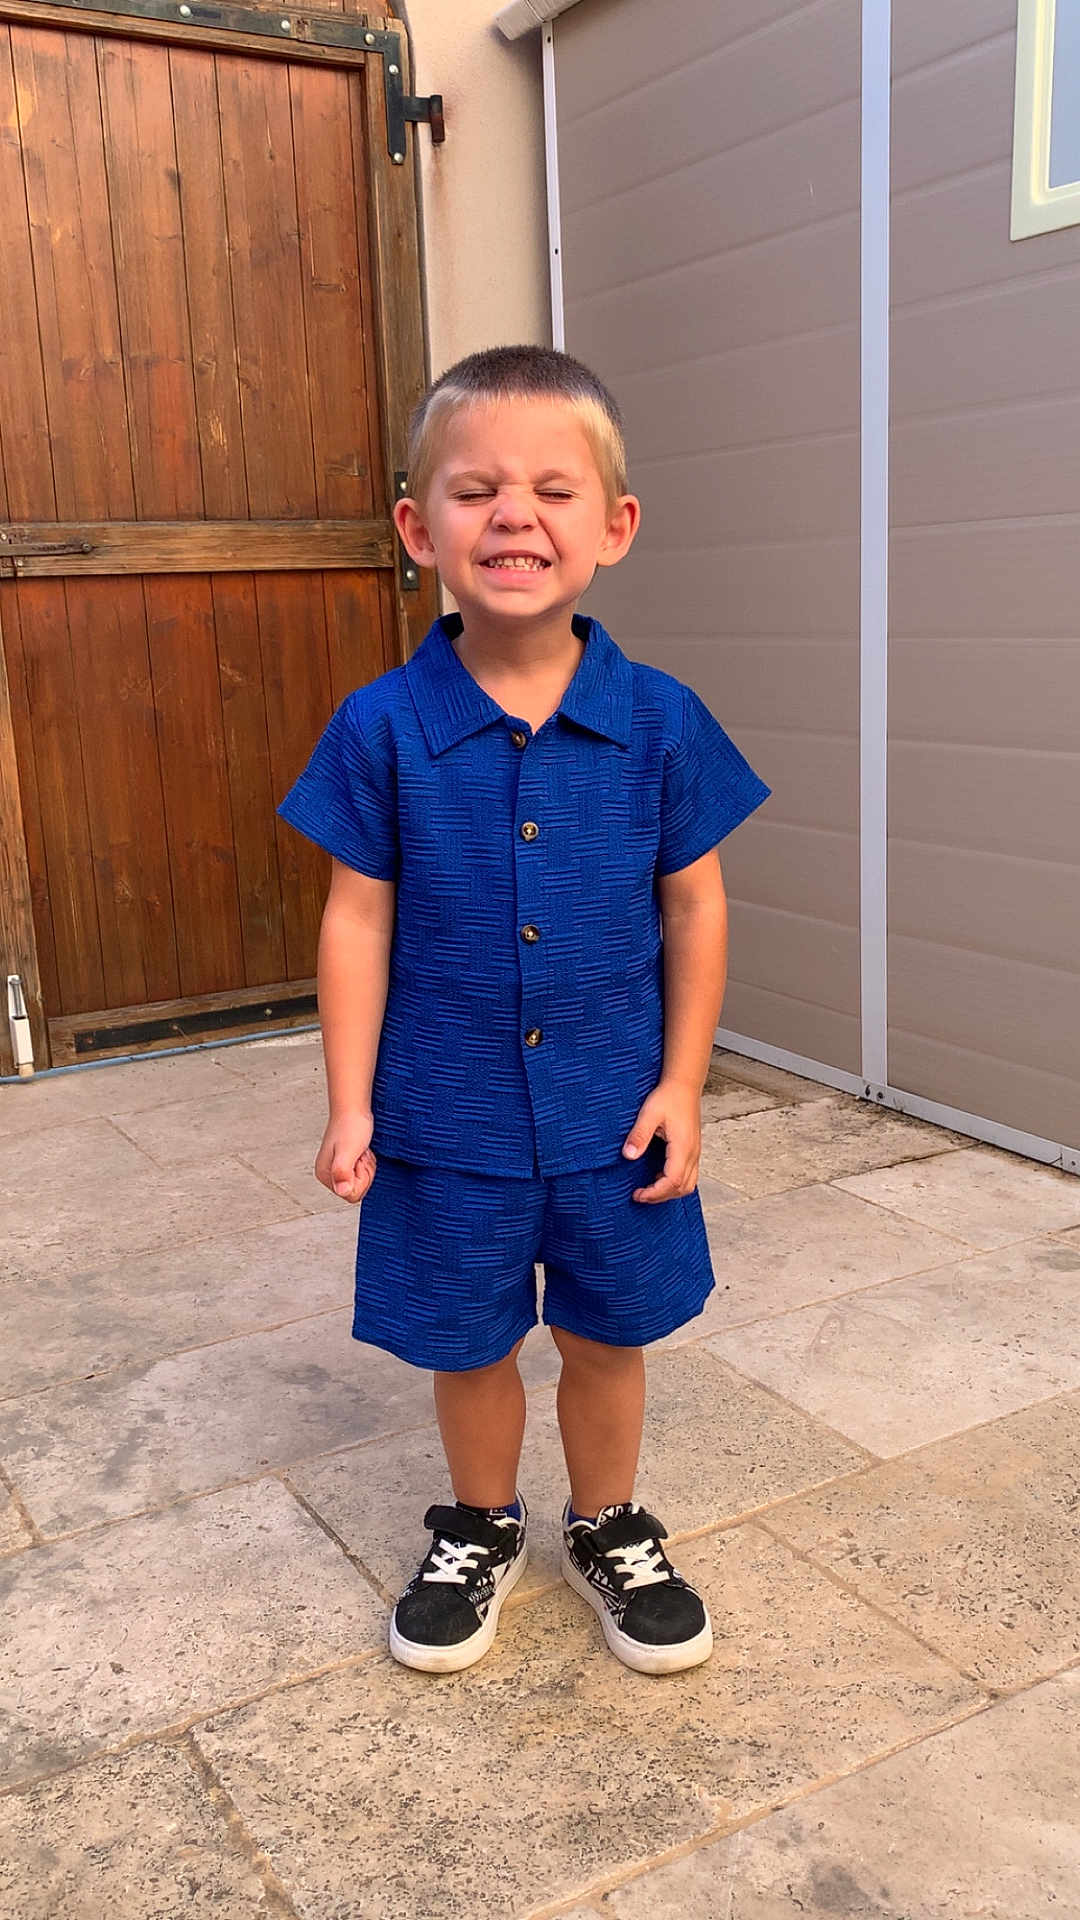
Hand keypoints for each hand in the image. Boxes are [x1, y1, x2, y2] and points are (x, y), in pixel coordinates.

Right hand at [315, 1110, 375, 1203]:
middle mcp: (329, 1174)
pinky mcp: (347, 1163)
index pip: (350, 1195)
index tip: (356, 1160)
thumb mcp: (348, 1150)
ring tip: (360, 1151)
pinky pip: (363, 1174)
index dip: (360, 1178)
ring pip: (362, 1182)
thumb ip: (343, 1171)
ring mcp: (338, 1169)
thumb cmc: (351, 1125)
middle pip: (356, 1190)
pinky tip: (362, 1151)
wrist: (354, 1108)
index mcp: (325, 1175)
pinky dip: (367, 1162)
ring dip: (366, 1166)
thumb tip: (342, 1190)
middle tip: (359, 1154)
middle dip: (364, 1172)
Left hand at [621, 1080, 700, 1202]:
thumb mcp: (649, 1114)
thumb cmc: (668, 1096)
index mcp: (683, 1147)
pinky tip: (658, 1175)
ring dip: (670, 1191)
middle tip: (641, 1195)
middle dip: (661, 1196)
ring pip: (688, 1184)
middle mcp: (693, 1153)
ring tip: (649, 1188)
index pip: (673, 1181)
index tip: (638, 1194)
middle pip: (683, 1188)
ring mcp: (695, 1152)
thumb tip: (629, 1155)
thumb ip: (639, 1135)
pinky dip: (675, 1182)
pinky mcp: (693, 1149)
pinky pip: (689, 1174)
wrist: (684, 1084)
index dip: (655, 1193)